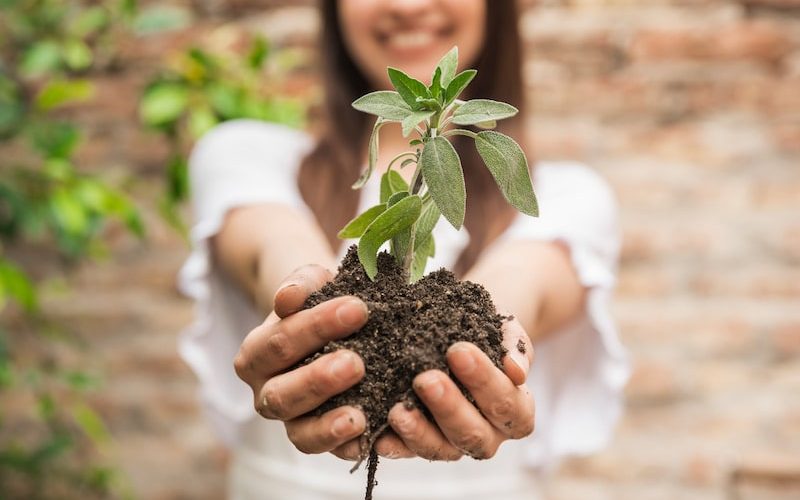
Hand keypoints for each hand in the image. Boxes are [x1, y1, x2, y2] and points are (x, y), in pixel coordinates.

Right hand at [233, 265, 370, 455]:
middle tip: (356, 363)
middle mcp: (266, 394)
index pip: (279, 342)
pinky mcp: (320, 440)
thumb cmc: (319, 301)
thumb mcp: (311, 284)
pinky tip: (370, 437)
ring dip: (328, 425)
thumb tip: (287, 298)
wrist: (336, 322)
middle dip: (318, 380)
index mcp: (255, 355)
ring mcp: (292, 422)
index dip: (316, 326)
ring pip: (300, 434)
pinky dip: (347, 448)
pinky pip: (329, 452)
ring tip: (359, 416)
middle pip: (282, 394)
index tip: (357, 309)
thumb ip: (301, 285)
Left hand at [334, 317, 534, 460]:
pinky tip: (378, 434)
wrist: (459, 328)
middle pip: (474, 434)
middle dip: (449, 407)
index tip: (458, 350)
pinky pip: (407, 453)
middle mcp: (489, 434)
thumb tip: (516, 371)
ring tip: (398, 410)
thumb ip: (513, 346)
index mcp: (516, 411)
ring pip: (442, 450)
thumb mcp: (503, 328)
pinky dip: (393, 445)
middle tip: (426, 378)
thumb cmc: (485, 329)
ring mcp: (454, 444)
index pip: (507, 404)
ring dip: (419, 432)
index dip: (485, 381)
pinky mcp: (420, 445)